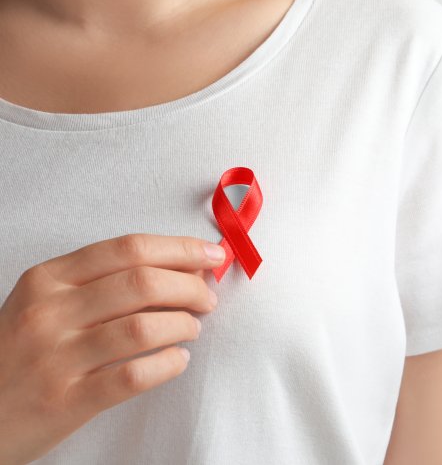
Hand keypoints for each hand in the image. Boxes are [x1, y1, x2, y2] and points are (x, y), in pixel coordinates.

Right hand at [0, 233, 223, 464]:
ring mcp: (56, 358)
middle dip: (190, 287)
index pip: (128, 249)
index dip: (180, 249)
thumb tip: (182, 266)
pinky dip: (168, 365)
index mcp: (47, 280)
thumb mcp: (45, 303)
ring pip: (143, 328)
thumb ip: (102, 282)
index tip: (211, 255)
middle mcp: (49, 313)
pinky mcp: (66, 401)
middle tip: (207, 298)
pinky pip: (134, 376)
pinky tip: (177, 361)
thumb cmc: (20, 352)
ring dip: (183, 325)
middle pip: (142, 283)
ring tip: (192, 330)